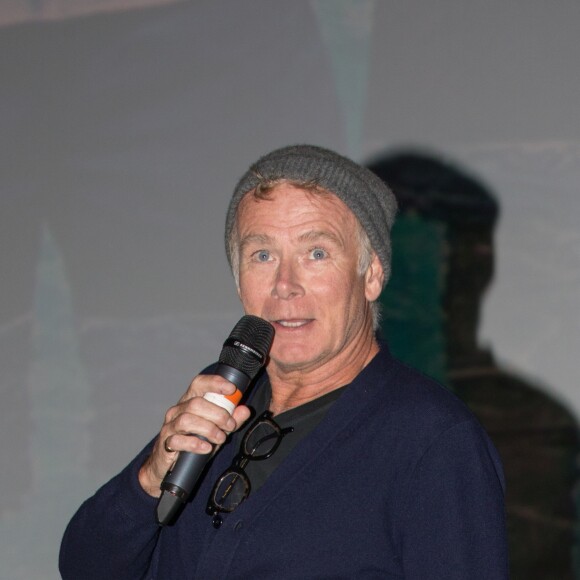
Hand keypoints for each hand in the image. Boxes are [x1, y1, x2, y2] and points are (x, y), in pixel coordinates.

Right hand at [138, 374, 251, 496]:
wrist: (167, 465)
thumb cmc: (192, 442)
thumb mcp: (216, 430)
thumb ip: (231, 420)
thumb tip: (245, 410)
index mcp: (189, 401)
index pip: (199, 383)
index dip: (215, 383)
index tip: (232, 389)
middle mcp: (177, 410)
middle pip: (196, 403)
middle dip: (218, 414)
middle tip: (230, 425)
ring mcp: (170, 426)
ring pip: (187, 419)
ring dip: (208, 429)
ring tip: (220, 438)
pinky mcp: (165, 444)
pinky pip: (178, 440)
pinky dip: (194, 444)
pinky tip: (206, 448)